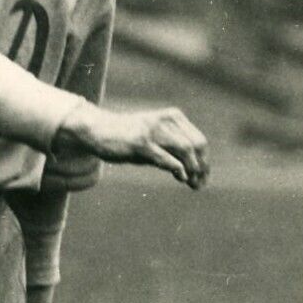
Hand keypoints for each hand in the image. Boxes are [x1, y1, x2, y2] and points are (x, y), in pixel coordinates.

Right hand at [58, 102, 209, 189]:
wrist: (97, 130)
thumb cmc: (126, 138)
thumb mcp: (153, 142)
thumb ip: (171, 152)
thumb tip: (190, 174)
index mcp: (173, 117)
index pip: (198, 141)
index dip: (204, 161)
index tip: (203, 179)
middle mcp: (166, 121)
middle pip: (196, 145)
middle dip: (202, 167)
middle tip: (199, 185)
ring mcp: (153, 130)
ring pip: (185, 150)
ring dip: (192, 170)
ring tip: (191, 184)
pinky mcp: (141, 143)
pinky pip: (165, 157)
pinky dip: (177, 169)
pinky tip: (181, 178)